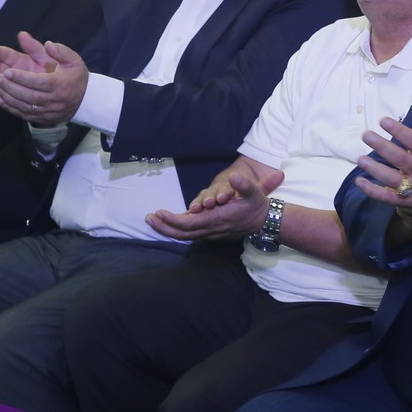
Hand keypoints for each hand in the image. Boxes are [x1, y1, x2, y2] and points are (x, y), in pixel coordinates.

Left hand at [0, 31, 88, 124]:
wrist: (85, 101)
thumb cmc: (76, 77)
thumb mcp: (73, 60)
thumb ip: (60, 51)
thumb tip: (48, 44)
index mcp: (60, 84)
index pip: (39, 82)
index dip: (22, 78)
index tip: (7, 71)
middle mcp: (53, 100)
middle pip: (28, 95)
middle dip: (10, 86)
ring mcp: (46, 111)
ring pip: (22, 105)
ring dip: (6, 95)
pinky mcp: (40, 117)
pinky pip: (22, 113)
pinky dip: (8, 106)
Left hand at [146, 157, 279, 241]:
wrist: (264, 221)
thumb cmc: (256, 205)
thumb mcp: (254, 192)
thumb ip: (244, 184)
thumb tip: (234, 175)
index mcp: (217, 219)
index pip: (189, 223)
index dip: (172, 219)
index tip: (159, 212)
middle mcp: (211, 229)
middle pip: (181, 233)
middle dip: (163, 227)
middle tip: (148, 218)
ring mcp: (210, 232)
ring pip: (184, 235)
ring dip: (167, 229)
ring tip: (153, 220)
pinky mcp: (210, 232)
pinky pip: (189, 233)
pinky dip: (177, 229)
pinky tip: (168, 221)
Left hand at [353, 100, 411, 225]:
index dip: (399, 131)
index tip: (383, 121)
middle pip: (400, 159)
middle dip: (382, 147)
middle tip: (366, 135)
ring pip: (392, 178)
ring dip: (375, 169)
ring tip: (360, 158)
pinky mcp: (406, 201)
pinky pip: (387, 197)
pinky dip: (373, 191)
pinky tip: (360, 181)